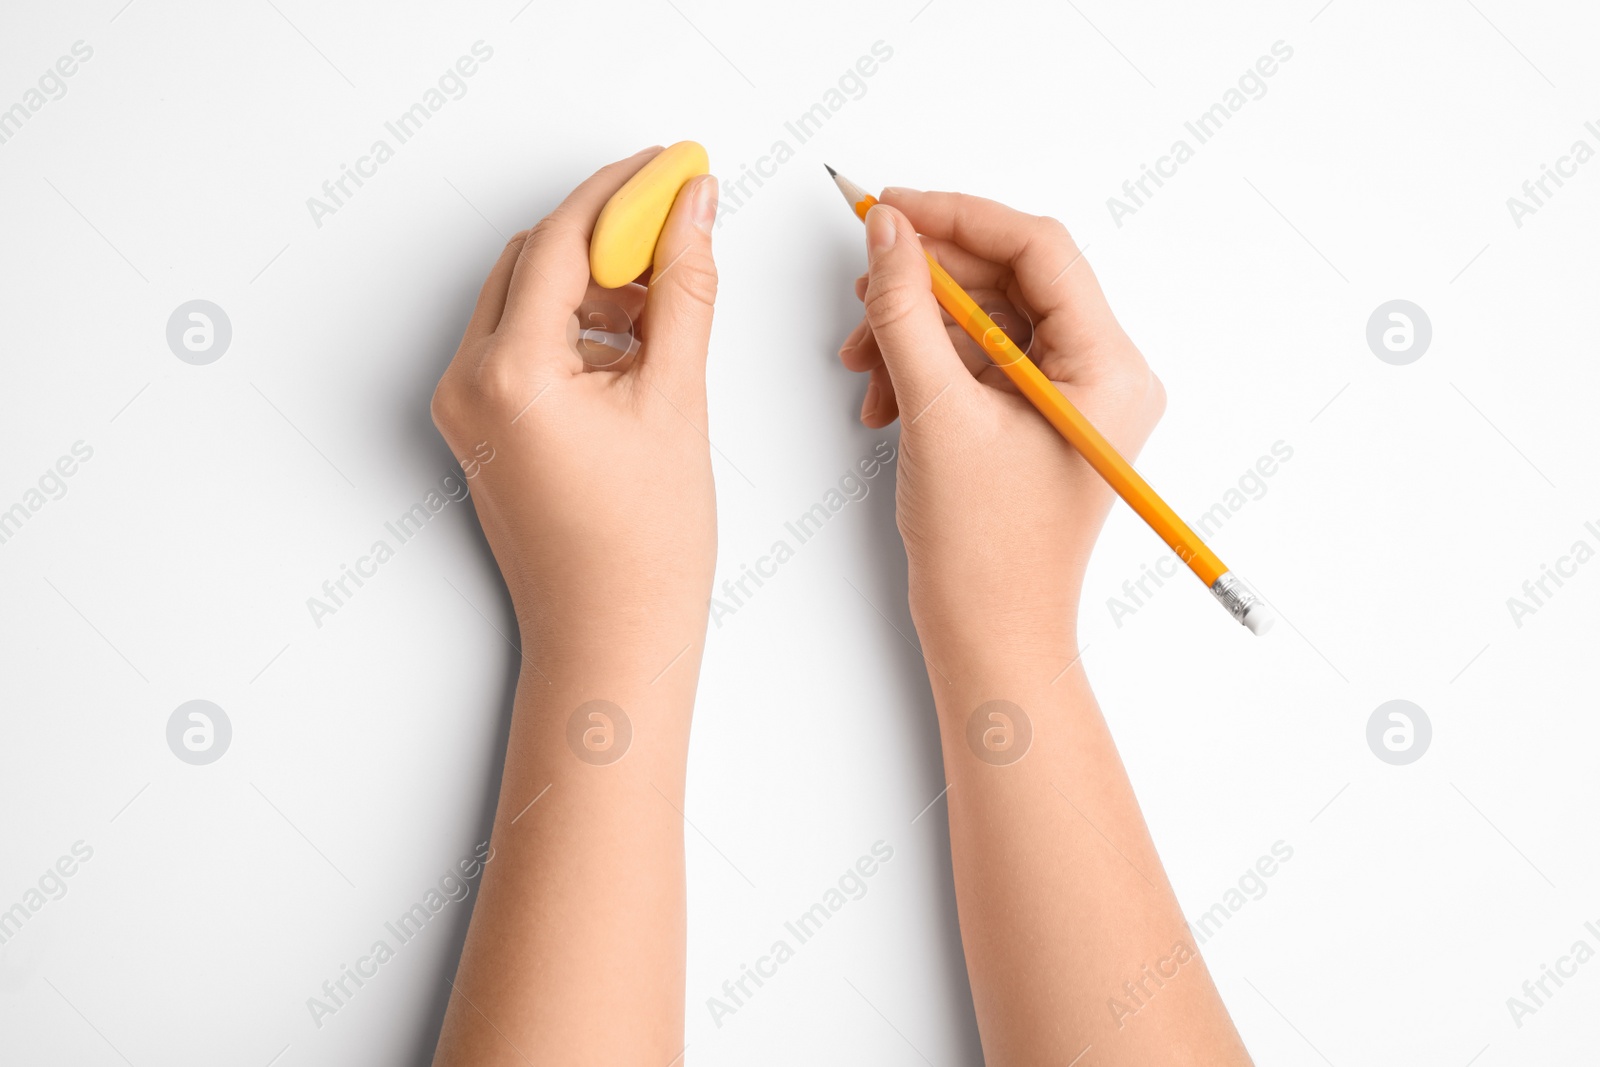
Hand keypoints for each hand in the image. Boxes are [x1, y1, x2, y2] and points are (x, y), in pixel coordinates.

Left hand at [431, 149, 720, 663]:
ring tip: (667, 294)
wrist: (610, 639)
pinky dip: (573, 325)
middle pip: (535, 260)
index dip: (625, 191)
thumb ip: (685, 289)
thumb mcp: (676, 399)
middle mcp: (467, 382)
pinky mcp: (478, 427)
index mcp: (510, 373)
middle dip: (608, 232)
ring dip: (592, 280)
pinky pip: (520, 343)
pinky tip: (633, 340)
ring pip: (525, 298)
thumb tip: (695, 208)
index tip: (674, 167)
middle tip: (679, 218)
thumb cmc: (642, 551)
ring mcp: (464, 406)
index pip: (564, 240)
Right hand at [838, 190, 1163, 665]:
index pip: (1039, 248)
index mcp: (1108, 368)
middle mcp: (1102, 373)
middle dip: (927, 282)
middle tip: (864, 285)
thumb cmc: (987, 552)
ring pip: (986, 318)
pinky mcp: (1036, 416)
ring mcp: (1069, 395)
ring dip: (916, 328)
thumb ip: (905, 311)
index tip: (890, 208)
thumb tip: (886, 231)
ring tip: (864, 360)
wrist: (990, 636)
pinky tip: (883, 396)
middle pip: (1010, 278)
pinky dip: (925, 365)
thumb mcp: (936, 414)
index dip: (958, 218)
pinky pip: (978, 359)